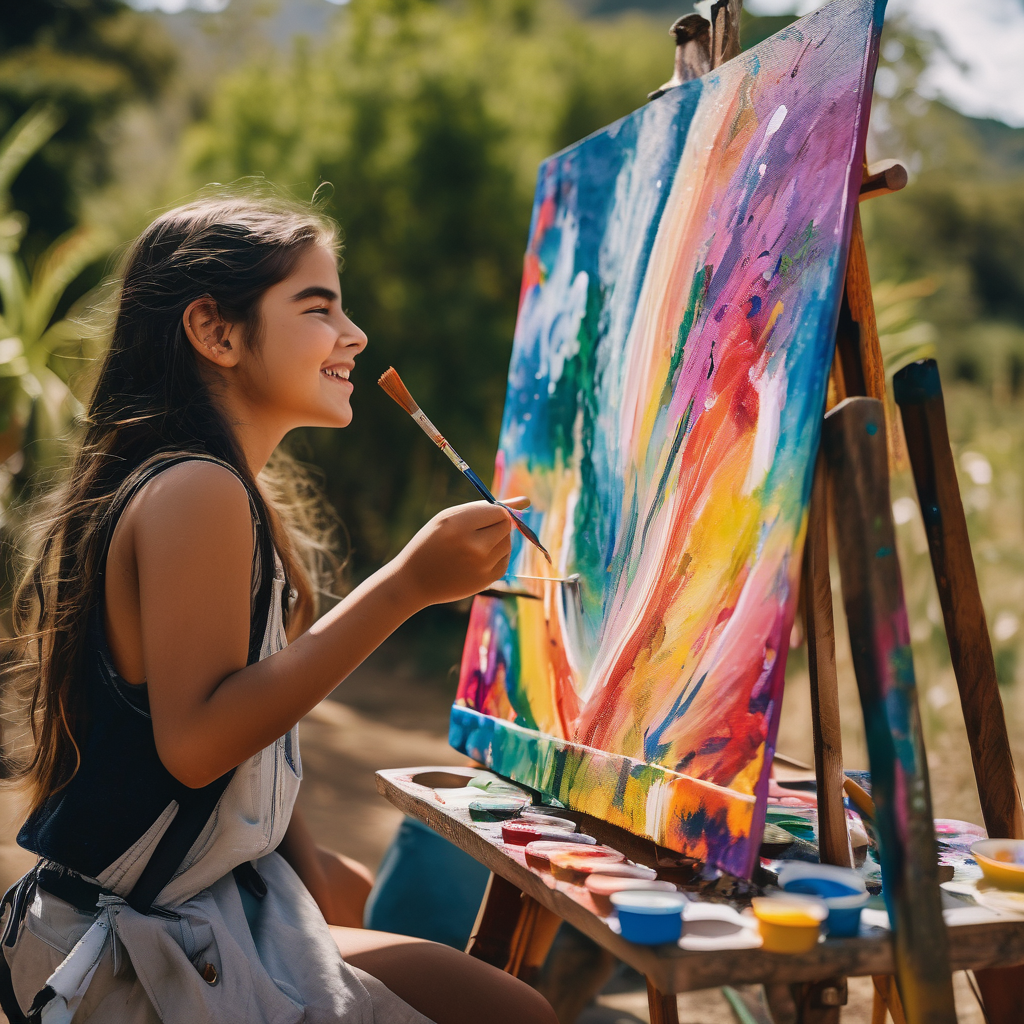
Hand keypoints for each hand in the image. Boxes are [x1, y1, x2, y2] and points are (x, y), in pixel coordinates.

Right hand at [396, 497, 529, 607]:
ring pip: (507, 542)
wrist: (415, 580)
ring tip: (473, 544)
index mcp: (460, 526)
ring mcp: (483, 566)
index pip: (498, 511)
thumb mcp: (450, 517)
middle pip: (506, 526)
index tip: (480, 517)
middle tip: (475, 530)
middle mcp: (474, 547)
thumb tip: (526, 501)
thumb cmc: (432, 542)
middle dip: (496, 524)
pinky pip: (505, 559)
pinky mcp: (488, 580)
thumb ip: (486, 507)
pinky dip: (496, 555)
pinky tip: (476, 557)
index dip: (492, 512)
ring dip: (496, 540)